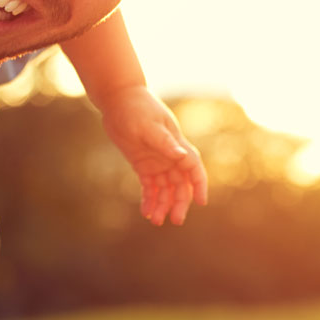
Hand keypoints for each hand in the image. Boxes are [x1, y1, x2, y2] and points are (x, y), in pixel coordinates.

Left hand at [96, 86, 205, 225]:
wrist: (118, 99)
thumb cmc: (136, 108)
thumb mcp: (148, 126)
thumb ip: (165, 143)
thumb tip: (182, 156)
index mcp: (176, 145)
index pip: (194, 168)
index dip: (199, 185)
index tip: (201, 202)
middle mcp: (170, 156)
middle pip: (181, 184)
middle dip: (180, 202)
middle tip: (175, 220)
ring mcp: (157, 161)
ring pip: (165, 189)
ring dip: (163, 204)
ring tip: (155, 220)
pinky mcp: (143, 164)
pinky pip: (150, 186)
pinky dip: (149, 199)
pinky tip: (145, 211)